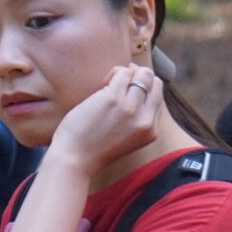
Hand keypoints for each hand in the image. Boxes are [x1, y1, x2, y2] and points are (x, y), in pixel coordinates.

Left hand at [45, 64, 163, 178]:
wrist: (75, 159)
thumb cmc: (93, 147)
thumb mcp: (127, 138)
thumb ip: (136, 119)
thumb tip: (137, 88)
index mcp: (151, 130)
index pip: (157, 97)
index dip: (144, 88)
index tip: (128, 89)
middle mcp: (145, 119)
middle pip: (154, 82)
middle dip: (139, 76)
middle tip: (120, 82)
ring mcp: (130, 108)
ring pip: (142, 74)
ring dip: (126, 72)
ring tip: (109, 83)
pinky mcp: (113, 99)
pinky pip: (122, 73)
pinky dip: (114, 72)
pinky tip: (102, 83)